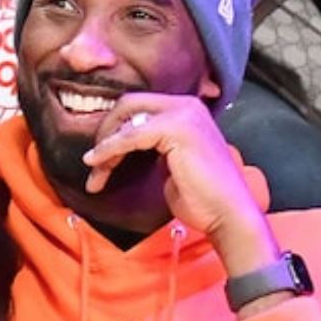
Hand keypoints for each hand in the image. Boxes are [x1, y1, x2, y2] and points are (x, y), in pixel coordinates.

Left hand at [83, 94, 279, 275]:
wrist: (227, 215)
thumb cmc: (200, 197)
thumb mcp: (170, 163)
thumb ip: (151, 146)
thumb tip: (120, 145)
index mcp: (186, 110)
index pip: (137, 107)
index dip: (114, 129)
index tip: (99, 158)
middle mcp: (186, 105)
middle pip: (128, 105)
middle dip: (105, 132)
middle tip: (94, 163)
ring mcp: (183, 114)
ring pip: (126, 119)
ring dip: (104, 147)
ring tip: (95, 174)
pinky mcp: (176, 128)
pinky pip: (130, 136)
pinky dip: (109, 150)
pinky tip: (96, 164)